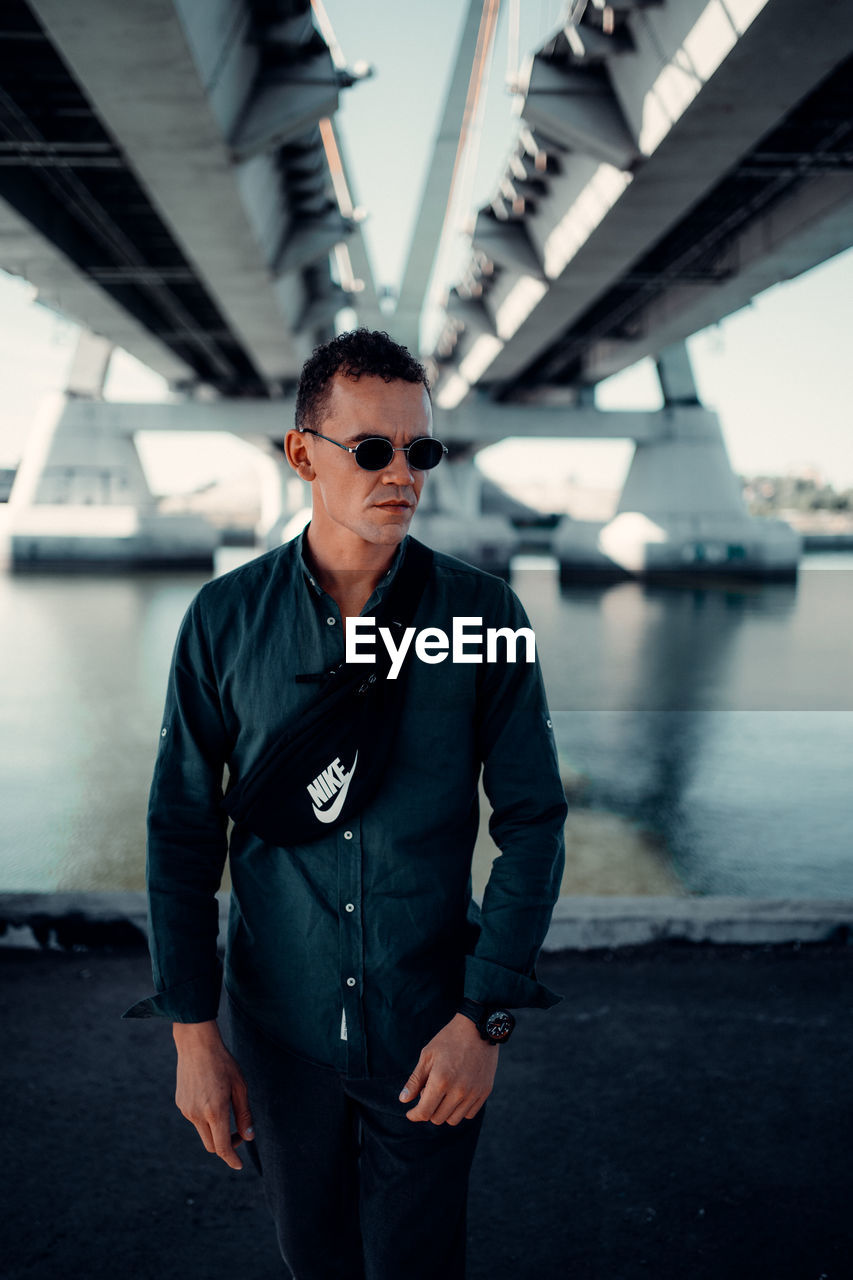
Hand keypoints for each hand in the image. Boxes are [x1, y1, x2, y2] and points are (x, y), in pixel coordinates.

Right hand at [173, 1020, 254, 1169]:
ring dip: (216, 1129)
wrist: (196, 1044)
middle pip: (212, 1145)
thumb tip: (249, 1137)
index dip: (232, 1159)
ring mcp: (186, 1110)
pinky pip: (195, 1119)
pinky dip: (206, 1117)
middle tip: (238, 1133)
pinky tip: (211, 1095)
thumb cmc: (223, 1063)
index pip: (222, 1147)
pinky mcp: (180, 1104)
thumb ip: (244, 1114)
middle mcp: (197, 1115)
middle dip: (226, 1146)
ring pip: (203, 1132)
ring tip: (224, 1103)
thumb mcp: (240, 1086)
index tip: (239, 1165)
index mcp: (215, 1111)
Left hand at [399, 1013, 497, 1125]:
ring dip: (444, 1112)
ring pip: (453, 1119)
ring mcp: (474, 1093)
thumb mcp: (427, 1056)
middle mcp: (459, 1091)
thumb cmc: (449, 1039)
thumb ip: (415, 1080)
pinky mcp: (484, 1092)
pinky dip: (459, 1110)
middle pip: (438, 1118)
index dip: (414, 1115)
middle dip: (428, 1111)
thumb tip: (403, 1100)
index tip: (411, 1112)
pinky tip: (456, 1095)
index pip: (424, 1112)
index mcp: (441, 1080)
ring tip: (442, 1094)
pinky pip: (469, 1114)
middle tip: (428, 1093)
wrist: (478, 1028)